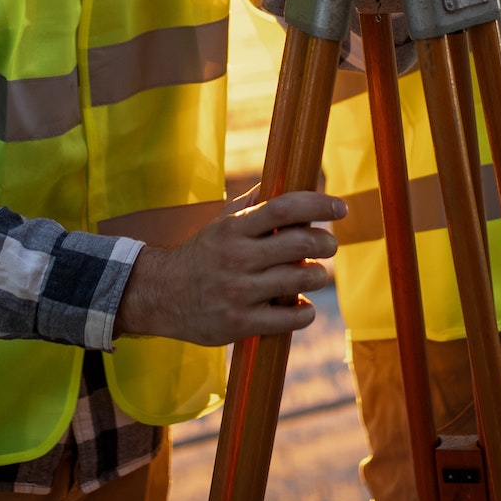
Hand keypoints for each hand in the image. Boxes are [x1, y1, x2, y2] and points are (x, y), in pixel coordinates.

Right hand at [114, 188, 345, 344]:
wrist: (160, 296)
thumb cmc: (202, 255)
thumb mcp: (220, 224)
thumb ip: (251, 203)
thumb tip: (285, 176)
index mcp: (234, 229)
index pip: (284, 208)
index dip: (318, 204)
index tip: (340, 206)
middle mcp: (237, 258)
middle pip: (300, 243)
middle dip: (325, 242)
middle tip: (329, 244)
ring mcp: (239, 292)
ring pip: (301, 279)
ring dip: (317, 276)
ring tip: (313, 274)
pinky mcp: (241, 323)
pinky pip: (291, 317)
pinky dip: (305, 311)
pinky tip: (299, 305)